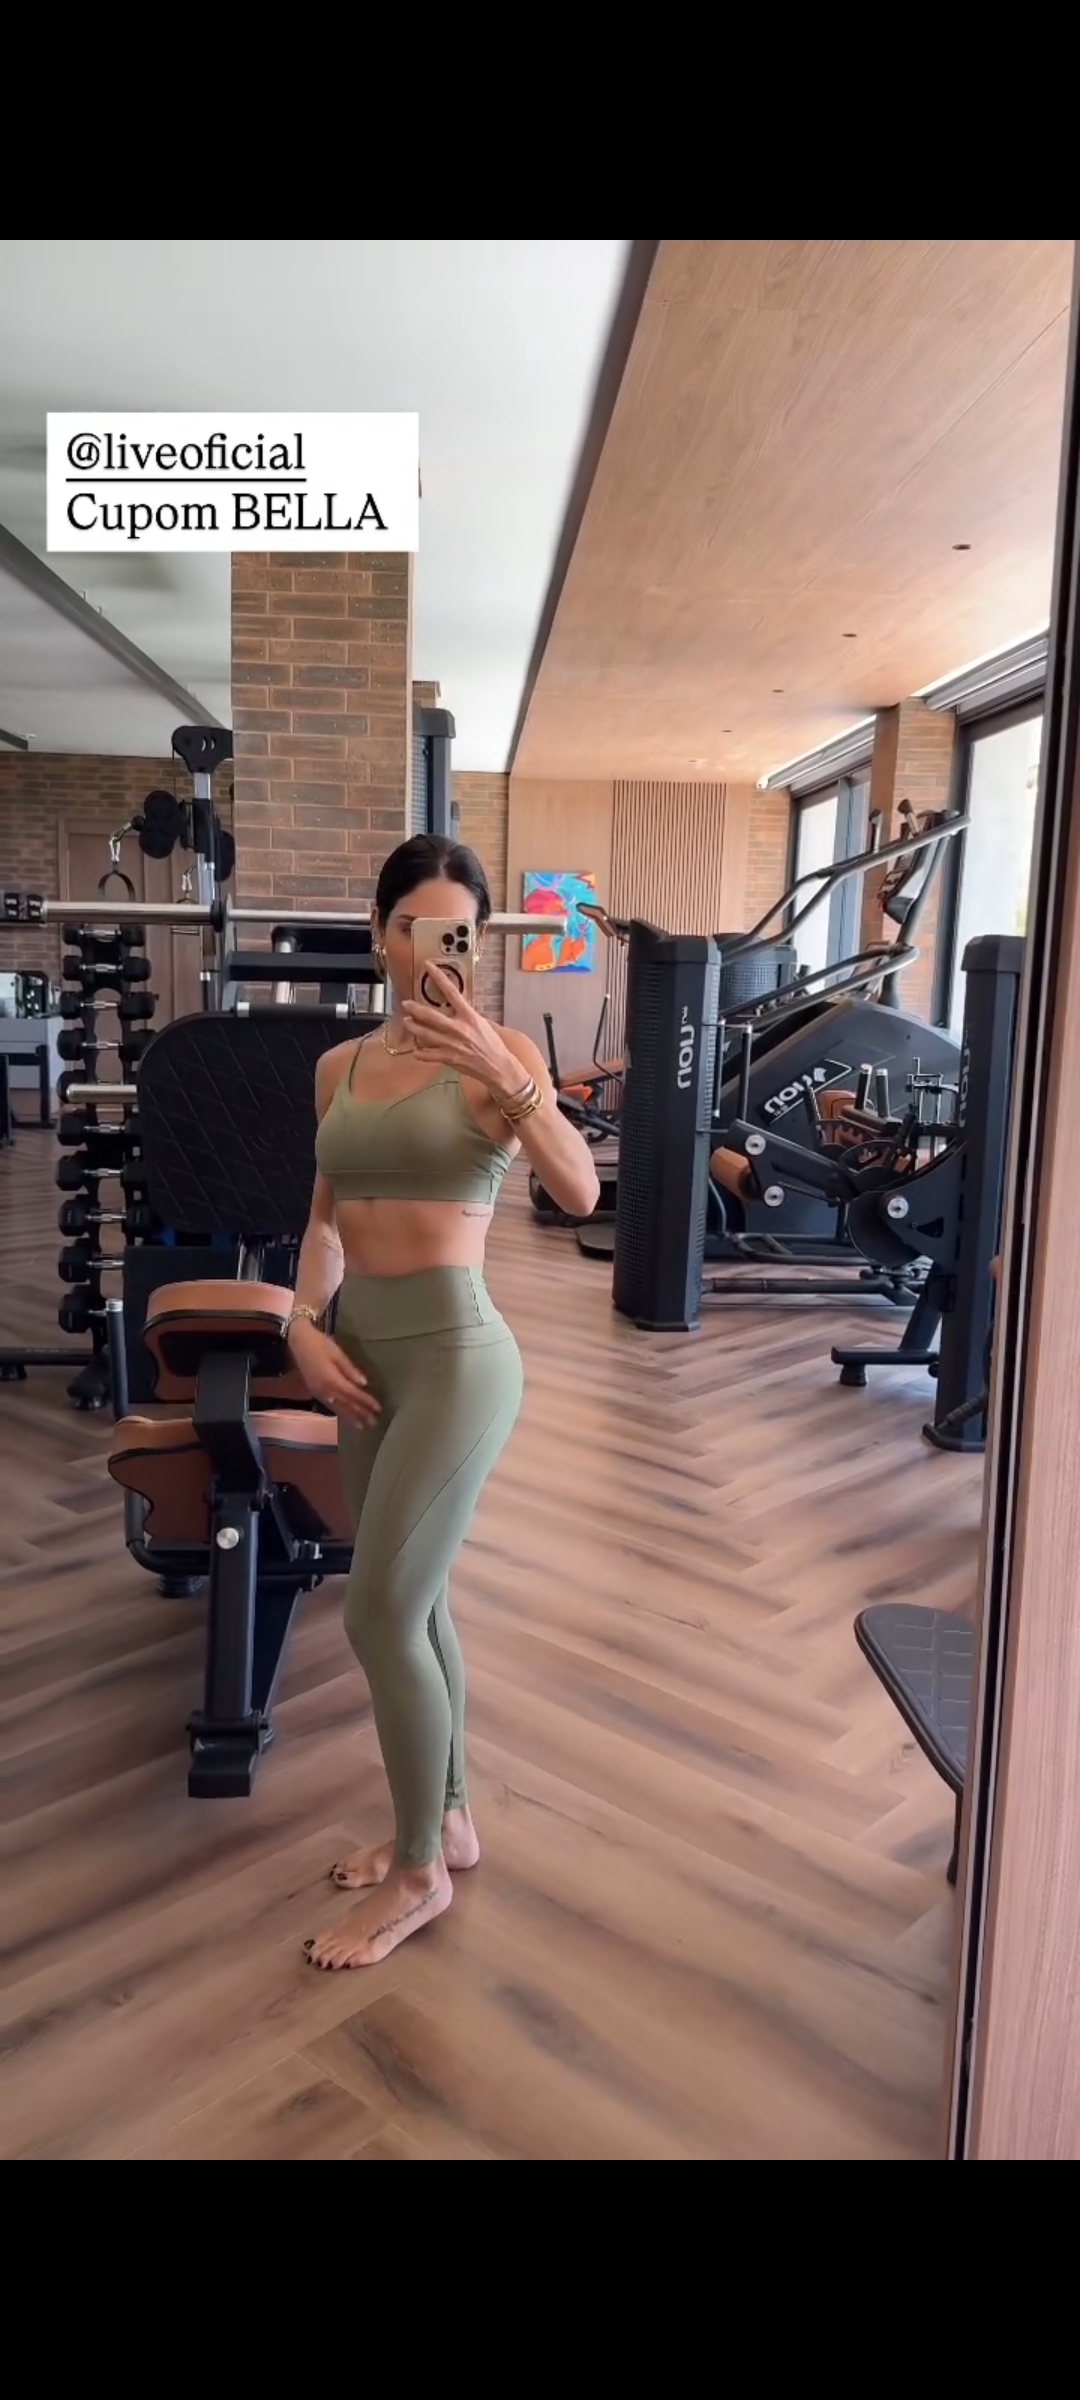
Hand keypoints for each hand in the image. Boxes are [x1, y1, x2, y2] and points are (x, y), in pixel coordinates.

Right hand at [288, 1322, 380, 1429]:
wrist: (297, 1341)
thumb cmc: (319, 1343)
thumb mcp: (337, 1353)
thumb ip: (350, 1370)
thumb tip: (364, 1384)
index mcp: (332, 1379)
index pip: (353, 1394)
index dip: (366, 1402)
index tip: (378, 1408)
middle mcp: (325, 1390)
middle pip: (346, 1404)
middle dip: (360, 1414)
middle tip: (373, 1423)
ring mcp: (318, 1392)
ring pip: (337, 1408)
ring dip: (350, 1417)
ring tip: (361, 1426)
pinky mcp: (314, 1391)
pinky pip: (329, 1405)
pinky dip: (339, 1412)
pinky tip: (344, 1416)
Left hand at [401, 967, 530, 1104]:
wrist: (497, 1067)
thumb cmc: (493, 1045)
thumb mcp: (484, 1024)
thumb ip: (469, 1016)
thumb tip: (459, 1008)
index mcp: (469, 1016)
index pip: (451, 991)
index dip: (438, 977)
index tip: (428, 966)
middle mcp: (458, 1028)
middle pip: (430, 1015)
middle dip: (414, 1009)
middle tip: (405, 1004)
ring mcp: (451, 1044)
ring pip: (424, 1034)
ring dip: (413, 1028)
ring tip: (408, 1023)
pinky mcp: (448, 1058)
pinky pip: (427, 1055)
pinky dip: (420, 1052)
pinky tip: (417, 1050)